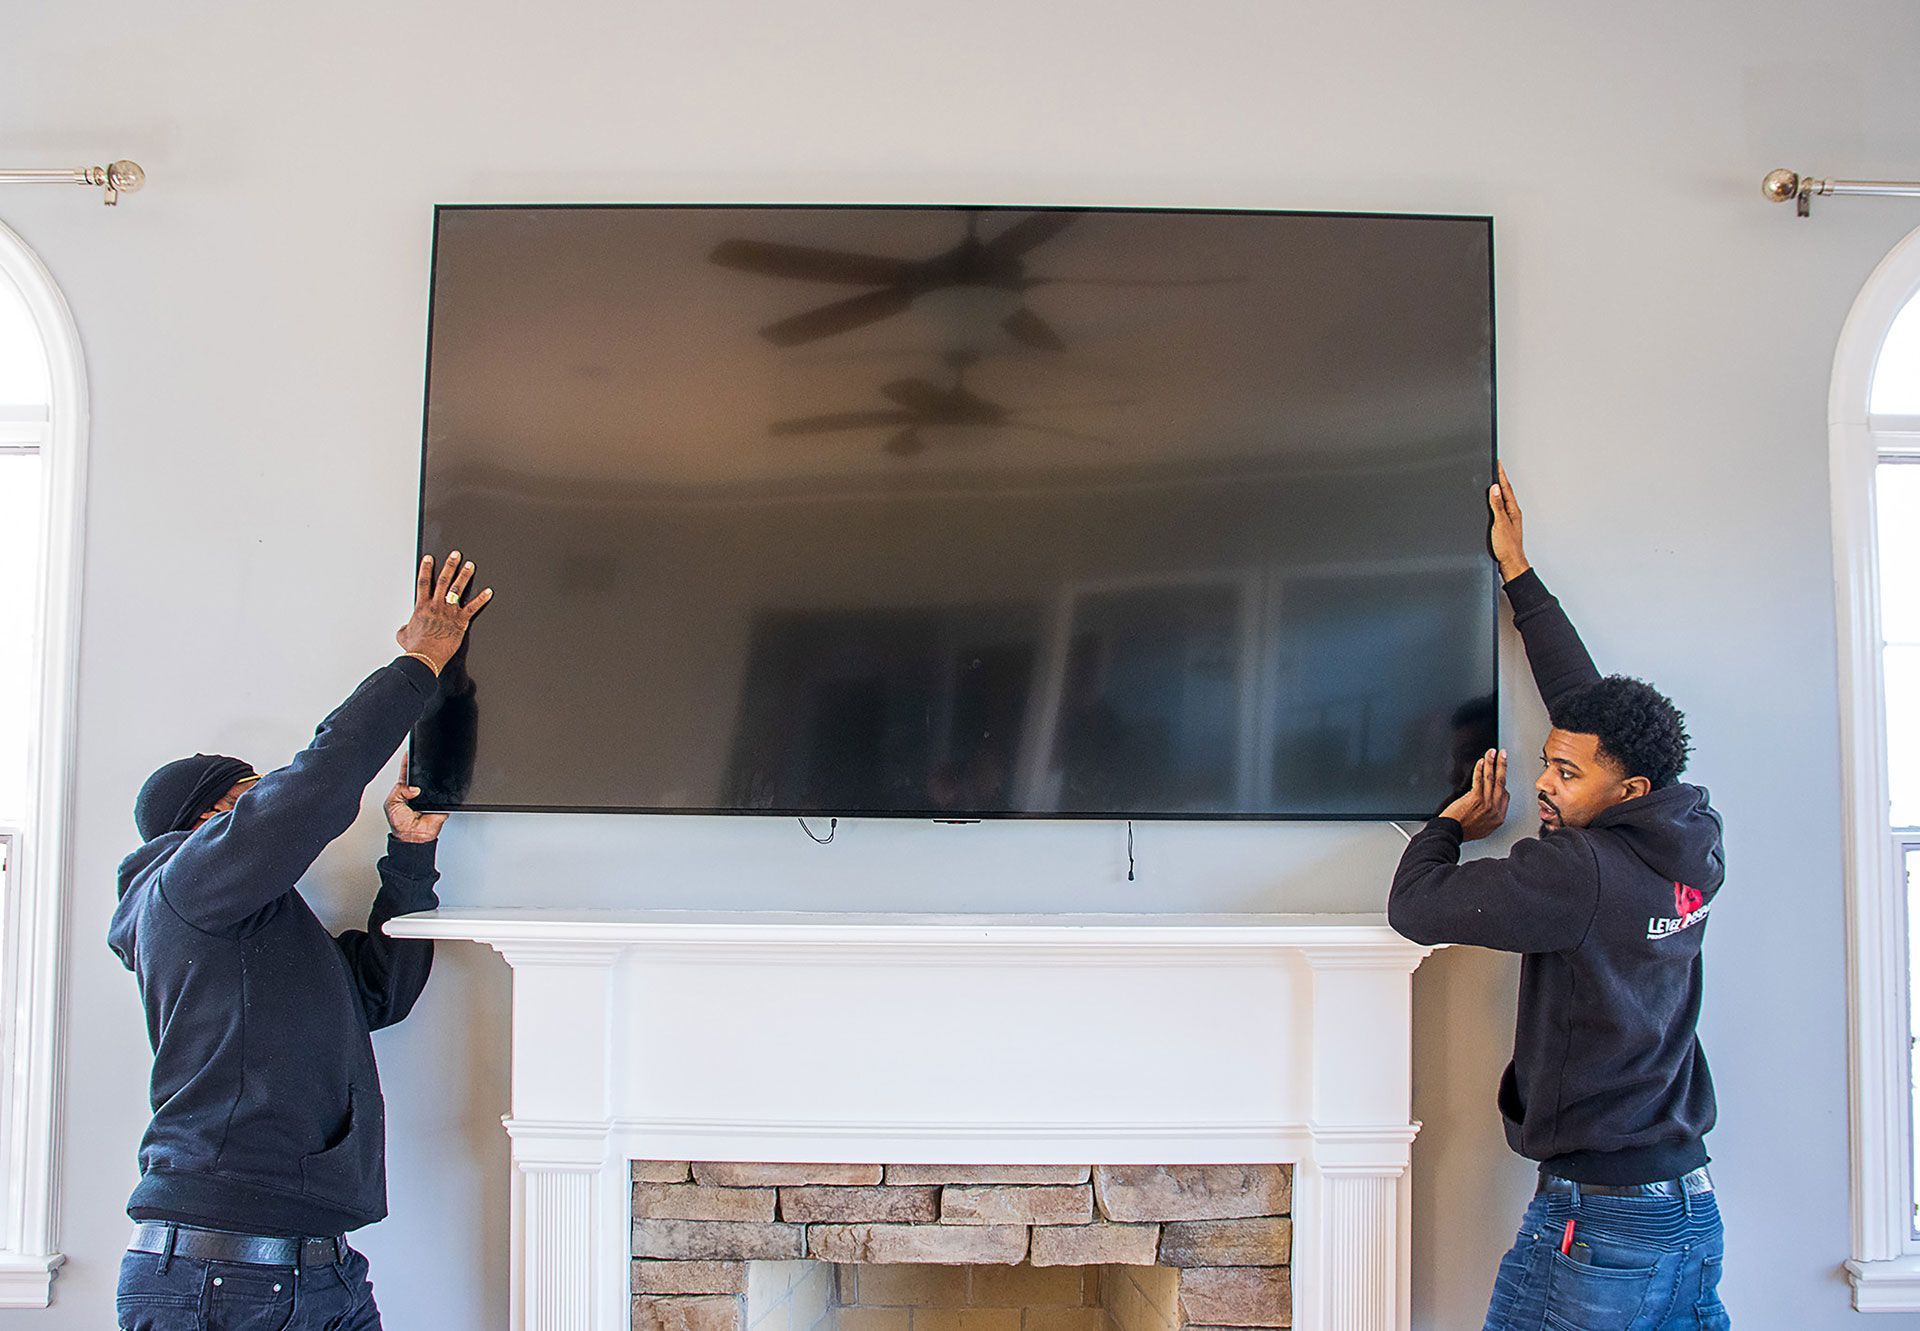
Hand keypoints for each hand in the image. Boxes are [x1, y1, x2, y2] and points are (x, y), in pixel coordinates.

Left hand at [384, 752, 445, 843]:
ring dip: (431, 783)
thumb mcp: (391, 804)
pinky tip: (435, 795)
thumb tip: (412, 787)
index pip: (407, 771)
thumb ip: (398, 791)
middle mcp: (417, 792)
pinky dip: (442, 794)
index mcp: (404, 790)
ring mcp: (429, 797)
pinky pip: (444, 795)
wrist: (413, 838)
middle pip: (421, 775)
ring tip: (424, 788)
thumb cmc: (400, 825)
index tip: (410, 751)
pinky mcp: (440, 803)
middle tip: (421, 766)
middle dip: (421, 770)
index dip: (408, 761)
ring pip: (433, 783)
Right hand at [396, 550, 492, 672]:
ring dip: (465, 576)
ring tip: (471, 565)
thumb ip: (404, 628)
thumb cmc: (416, 648)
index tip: (430, 559)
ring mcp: (449, 612)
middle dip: (450, 565)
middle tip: (456, 555)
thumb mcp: (403, 635)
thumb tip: (404, 628)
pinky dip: (482, 599)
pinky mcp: (460, 621)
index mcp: (422, 607)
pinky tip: (488, 591)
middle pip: (443, 580)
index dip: (426, 569)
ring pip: (457, 589)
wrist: (425, 656)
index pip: (424, 582)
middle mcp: (436, 605)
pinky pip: (473, 607)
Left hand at [1440, 749, 1509, 840]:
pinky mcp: (1475, 798)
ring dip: (1492, 763)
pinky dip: (1480, 769)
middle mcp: (1494, 809)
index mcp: (1498, 817)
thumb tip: (1491, 808)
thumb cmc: (1464, 831)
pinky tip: (1481, 762)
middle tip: (1503, 755)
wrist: (1452, 833)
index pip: (1505, 796)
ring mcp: (1486, 803)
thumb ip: (1490, 817)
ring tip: (1492, 753)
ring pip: (1492, 778)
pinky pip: (1480, 780)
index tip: (1501, 774)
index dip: (1502, 784)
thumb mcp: (1484, 828)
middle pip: (1501, 783)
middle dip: (1502, 766)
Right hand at [1489, 462, 1529, 581]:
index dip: (1501, 474)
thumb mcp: (1500, 524)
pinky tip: (1490, 502)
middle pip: (1505, 492)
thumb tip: (1495, 489)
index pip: (1506, 488)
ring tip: (1492, 479)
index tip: (1497, 463)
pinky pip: (1498, 509)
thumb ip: (1497, 506)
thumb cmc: (1507, 548)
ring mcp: (1508, 520)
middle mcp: (1512, 514)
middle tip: (1495, 466)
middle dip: (1499, 478)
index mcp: (1513, 511)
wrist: (1510, 564)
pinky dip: (1493, 502)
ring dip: (1497, 490)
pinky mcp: (1502, 527)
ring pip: (1501, 500)